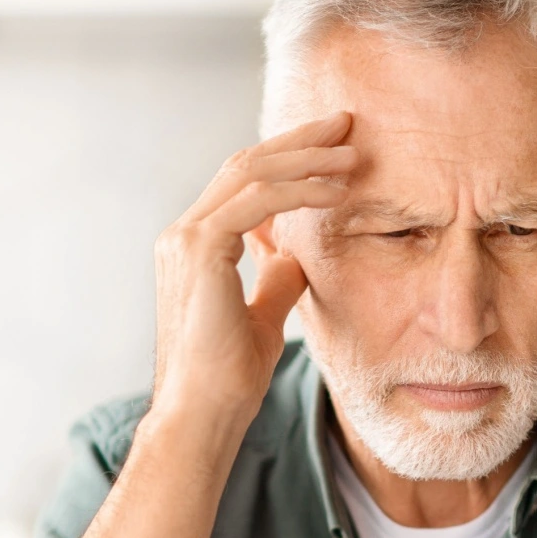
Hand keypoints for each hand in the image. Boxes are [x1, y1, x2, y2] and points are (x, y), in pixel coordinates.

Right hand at [150, 110, 356, 424]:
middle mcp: (184, 233)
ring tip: (352, 152)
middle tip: (345, 124)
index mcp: (196, 245)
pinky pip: (257, 201)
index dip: (289, 160)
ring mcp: (186, 238)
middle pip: (246, 163)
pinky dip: (300, 191)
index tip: (333, 149)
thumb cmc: (229, 376)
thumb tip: (295, 254)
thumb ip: (274, 278)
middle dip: (299, 140)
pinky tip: (338, 192)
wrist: (204, 413)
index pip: (243, 183)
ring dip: (306, 157)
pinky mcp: (199, 249)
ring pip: (251, 172)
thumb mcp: (263, 316)